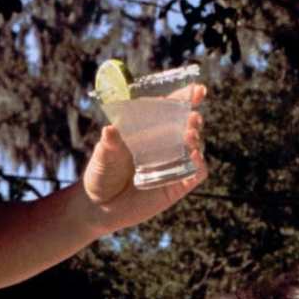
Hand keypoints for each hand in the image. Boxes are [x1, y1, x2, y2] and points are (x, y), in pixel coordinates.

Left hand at [80, 85, 206, 228]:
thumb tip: (109, 130)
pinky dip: (199, 164)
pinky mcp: (177, 185)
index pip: (172, 108)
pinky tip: (194, 157)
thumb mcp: (103, 157)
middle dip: (194, 118)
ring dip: (196, 139)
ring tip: (189, 135)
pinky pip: (196, 173)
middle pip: (188, 125)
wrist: (99, 208)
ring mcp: (173, 164)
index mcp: (149, 129)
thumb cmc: (101, 175)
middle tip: (192, 118)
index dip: (187, 97)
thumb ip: (108, 145)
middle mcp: (165, 144)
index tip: (198, 90)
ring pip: (195, 146)